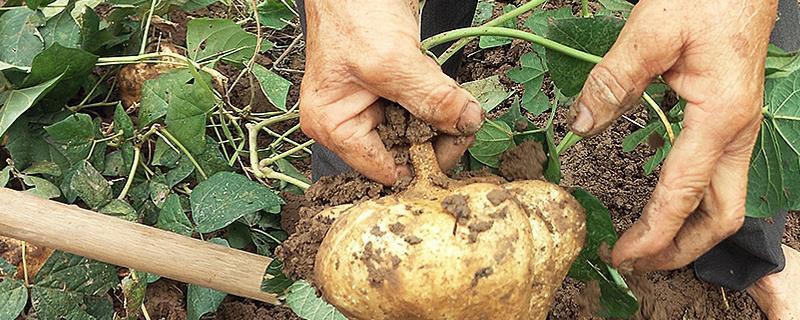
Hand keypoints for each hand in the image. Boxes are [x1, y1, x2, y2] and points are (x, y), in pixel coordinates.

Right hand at [299, 0, 483, 184]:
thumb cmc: (352, 12)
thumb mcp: (391, 60)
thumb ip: (430, 96)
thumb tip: (466, 122)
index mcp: (334, 126)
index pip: (385, 168)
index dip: (422, 161)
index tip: (456, 142)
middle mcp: (349, 122)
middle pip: (403, 152)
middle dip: (436, 138)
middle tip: (463, 120)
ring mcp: (371, 106)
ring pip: (417, 131)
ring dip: (441, 119)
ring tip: (453, 99)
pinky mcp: (391, 91)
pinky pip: (421, 110)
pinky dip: (439, 102)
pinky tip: (445, 89)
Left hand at [567, 0, 777, 270]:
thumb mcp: (651, 32)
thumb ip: (613, 81)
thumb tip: (582, 125)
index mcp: (720, 117)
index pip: (684, 196)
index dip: (653, 235)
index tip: (623, 255)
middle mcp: (737, 131)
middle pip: (721, 216)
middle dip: (681, 248)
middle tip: (636, 261)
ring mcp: (738, 128)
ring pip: (723, 200)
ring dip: (687, 229)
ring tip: (647, 242)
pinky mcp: (730, 119)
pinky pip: (716, 176)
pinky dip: (690, 202)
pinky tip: (663, 202)